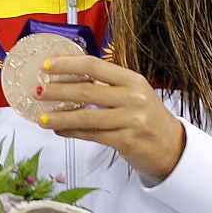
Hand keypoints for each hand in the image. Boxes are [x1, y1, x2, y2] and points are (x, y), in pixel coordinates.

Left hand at [38, 54, 185, 180]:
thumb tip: (66, 76)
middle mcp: (133, 97)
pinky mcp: (127, 141)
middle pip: (86, 91)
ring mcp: (131, 120)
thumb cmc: (147, 117)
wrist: (174, 148)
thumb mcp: (133, 94)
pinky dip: (71, 132)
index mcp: (132, 80)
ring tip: (41, 118)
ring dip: (59, 117)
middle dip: (57, 91)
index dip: (67, 64)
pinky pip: (91, 135)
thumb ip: (106, 85)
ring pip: (86, 117)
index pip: (94, 66)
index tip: (46, 65)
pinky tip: (58, 130)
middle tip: (36, 91)